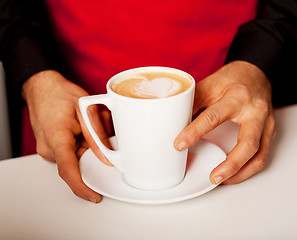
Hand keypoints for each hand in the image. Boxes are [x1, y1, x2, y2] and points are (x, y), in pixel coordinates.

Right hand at [22, 70, 112, 202]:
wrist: (41, 86)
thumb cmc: (59, 94)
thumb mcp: (85, 110)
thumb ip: (96, 135)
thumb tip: (106, 157)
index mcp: (57, 139)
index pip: (69, 171)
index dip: (82, 188)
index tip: (94, 196)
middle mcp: (48, 148)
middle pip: (78, 162)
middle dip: (94, 151)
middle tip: (101, 128)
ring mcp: (47, 147)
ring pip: (76, 155)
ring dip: (88, 144)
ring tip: (89, 122)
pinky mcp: (50, 145)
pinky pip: (70, 150)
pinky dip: (81, 142)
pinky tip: (83, 126)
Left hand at [174, 61, 275, 183]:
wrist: (254, 75)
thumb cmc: (231, 80)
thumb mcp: (208, 86)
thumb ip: (193, 104)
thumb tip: (174, 123)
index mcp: (237, 97)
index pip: (213, 117)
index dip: (194, 132)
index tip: (179, 145)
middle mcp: (255, 111)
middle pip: (247, 144)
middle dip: (230, 164)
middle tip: (213, 177)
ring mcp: (265, 123)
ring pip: (259, 155)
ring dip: (240, 172)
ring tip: (221, 180)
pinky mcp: (268, 132)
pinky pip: (262, 155)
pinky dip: (247, 168)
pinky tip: (234, 173)